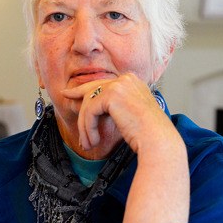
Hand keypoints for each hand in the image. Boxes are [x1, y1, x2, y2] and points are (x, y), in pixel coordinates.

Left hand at [61, 73, 189, 222]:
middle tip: (65, 100)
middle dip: (77, 97)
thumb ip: (115, 106)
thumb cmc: (148, 133)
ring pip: (89, 102)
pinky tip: (93, 141)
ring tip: (87, 143)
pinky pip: (89, 111)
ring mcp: (119, 84)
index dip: (86, 89)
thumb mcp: (130, 114)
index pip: (104, 83)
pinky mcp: (111, 95)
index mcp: (133, 81)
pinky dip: (87, 128)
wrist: (157, 139)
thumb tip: (93, 105)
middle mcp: (127, 79)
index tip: (71, 94)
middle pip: (94, 88)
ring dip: (84, 125)